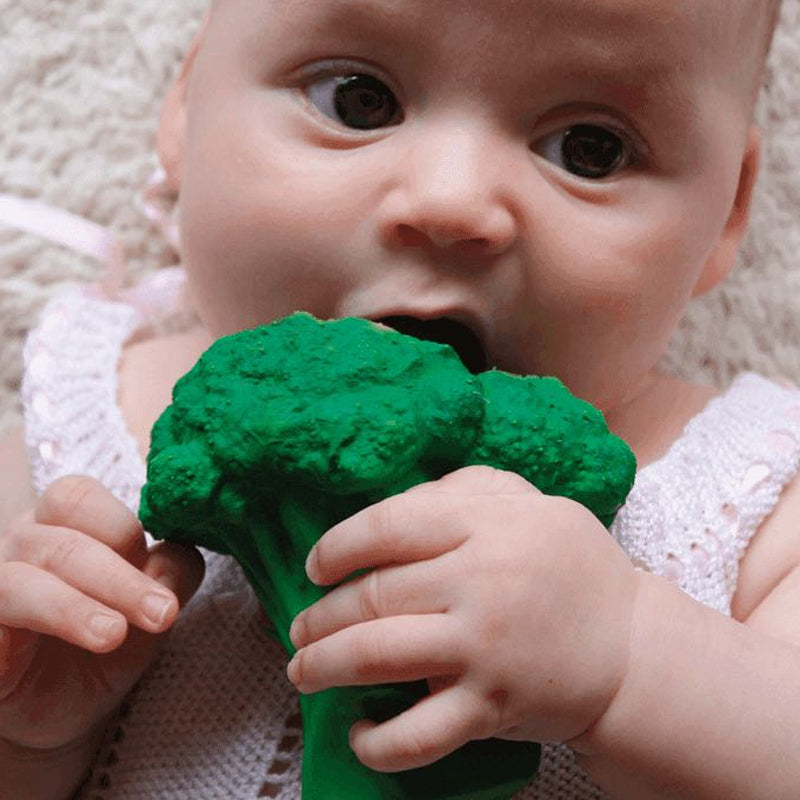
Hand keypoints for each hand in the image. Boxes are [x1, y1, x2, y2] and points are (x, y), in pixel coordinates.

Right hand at [0, 476, 203, 751]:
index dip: (121, 526)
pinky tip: (43, 650)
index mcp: (63, 523)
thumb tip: (182, 555)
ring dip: (74, 608)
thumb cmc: (105, 637)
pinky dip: (15, 632)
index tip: (160, 573)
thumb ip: (171, 574)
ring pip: (22, 582)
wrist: (61, 708)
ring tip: (114, 635)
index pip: (78, 498)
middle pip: (62, 542)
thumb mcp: (150, 608)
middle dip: (120, 579)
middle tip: (163, 613)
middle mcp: (21, 546)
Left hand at [287, 466, 640, 771]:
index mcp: (484, 523)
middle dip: (320, 614)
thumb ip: (459, 491)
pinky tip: (358, 733)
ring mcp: (483, 647)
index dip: (337, 546)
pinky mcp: (492, 706)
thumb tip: (388, 512)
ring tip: (301, 670)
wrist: (633, 645)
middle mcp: (479, 581)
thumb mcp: (525, 502)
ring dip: (323, 665)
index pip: (387, 526)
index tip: (315, 565)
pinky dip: (377, 740)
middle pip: (373, 594)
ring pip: (377, 656)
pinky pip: (419, 734)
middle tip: (298, 626)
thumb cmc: (570, 563)